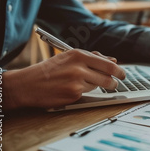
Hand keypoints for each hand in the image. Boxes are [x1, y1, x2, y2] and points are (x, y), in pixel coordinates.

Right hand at [3, 49, 125, 108]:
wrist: (27, 84)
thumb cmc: (49, 70)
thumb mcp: (69, 58)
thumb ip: (92, 58)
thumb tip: (113, 61)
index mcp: (79, 55)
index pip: (108, 64)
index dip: (119, 71)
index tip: (122, 74)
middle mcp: (79, 67)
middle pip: (108, 77)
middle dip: (114, 82)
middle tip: (115, 84)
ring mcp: (76, 82)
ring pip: (98, 86)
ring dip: (95, 87)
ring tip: (81, 83)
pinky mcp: (73, 95)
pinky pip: (86, 94)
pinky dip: (83, 93)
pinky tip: (70, 90)